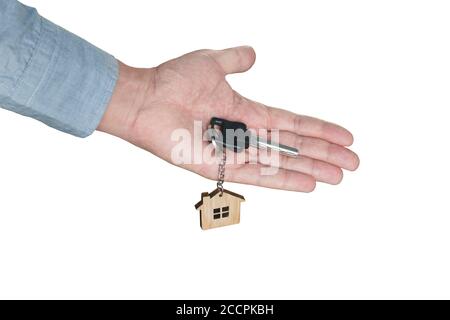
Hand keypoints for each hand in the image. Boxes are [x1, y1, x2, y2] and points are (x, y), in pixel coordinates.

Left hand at [98, 46, 358, 191]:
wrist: (144, 98)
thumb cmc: (172, 80)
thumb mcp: (211, 62)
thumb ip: (234, 59)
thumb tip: (254, 54)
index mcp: (245, 111)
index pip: (290, 123)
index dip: (318, 129)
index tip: (344, 136)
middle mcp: (243, 134)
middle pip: (292, 146)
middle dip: (323, 154)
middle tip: (352, 164)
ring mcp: (232, 151)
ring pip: (280, 162)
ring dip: (311, 168)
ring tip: (339, 176)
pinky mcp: (218, 166)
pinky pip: (255, 174)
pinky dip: (283, 180)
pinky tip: (308, 184)